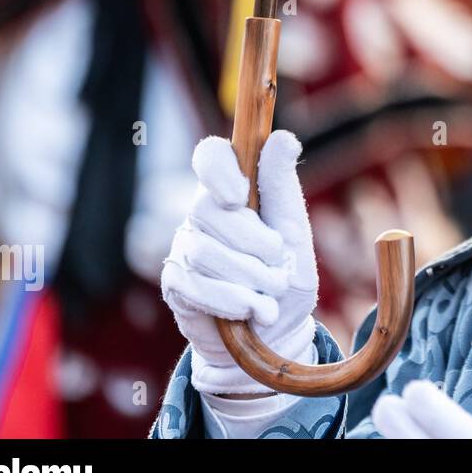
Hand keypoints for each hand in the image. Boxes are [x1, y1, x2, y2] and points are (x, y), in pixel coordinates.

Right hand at [160, 130, 318, 394]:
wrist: (277, 334)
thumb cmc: (286, 275)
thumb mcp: (295, 231)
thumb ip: (282, 187)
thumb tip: (283, 138)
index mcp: (234, 192)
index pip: (210, 157)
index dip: (217, 169)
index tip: (237, 194)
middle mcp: (203, 215)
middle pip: (209, 210)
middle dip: (254, 243)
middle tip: (280, 264)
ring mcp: (185, 249)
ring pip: (205, 252)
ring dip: (250, 278)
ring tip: (272, 294)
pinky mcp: (177, 284)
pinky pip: (195, 286)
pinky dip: (232, 301)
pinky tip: (253, 312)